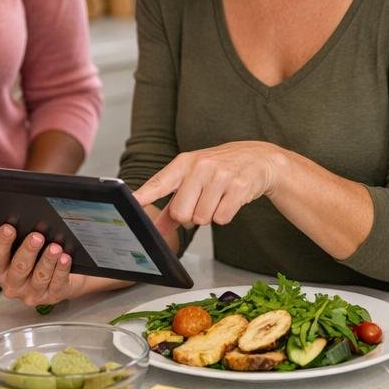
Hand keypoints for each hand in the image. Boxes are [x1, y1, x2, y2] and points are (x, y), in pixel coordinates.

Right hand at [0, 225, 75, 307]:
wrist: (58, 276)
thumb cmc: (35, 257)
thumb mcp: (21, 248)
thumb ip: (17, 238)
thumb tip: (20, 219)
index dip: (1, 242)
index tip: (8, 228)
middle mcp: (12, 286)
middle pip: (18, 268)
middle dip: (28, 251)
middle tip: (36, 236)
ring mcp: (32, 294)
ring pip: (39, 277)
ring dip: (47, 260)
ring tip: (55, 247)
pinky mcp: (51, 297)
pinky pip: (57, 283)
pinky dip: (61, 269)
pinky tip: (64, 258)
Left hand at [130, 142, 281, 226]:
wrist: (257, 158)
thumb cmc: (219, 169)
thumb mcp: (193, 180)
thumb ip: (172, 206)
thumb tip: (156, 229)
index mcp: (184, 164)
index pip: (160, 182)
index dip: (144, 195)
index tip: (132, 203)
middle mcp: (200, 167)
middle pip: (181, 212)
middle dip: (189, 215)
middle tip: (201, 202)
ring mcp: (220, 176)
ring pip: (202, 218)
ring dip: (209, 215)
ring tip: (217, 198)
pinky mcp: (239, 187)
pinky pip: (222, 218)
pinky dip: (224, 215)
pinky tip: (229, 200)